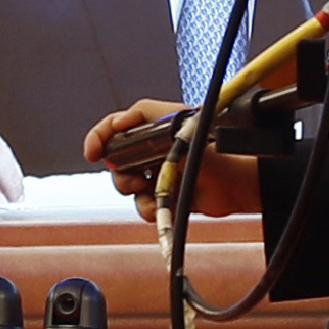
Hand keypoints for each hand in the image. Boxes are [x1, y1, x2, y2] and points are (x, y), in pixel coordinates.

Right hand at [87, 101, 260, 214]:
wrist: (236, 185)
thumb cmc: (216, 152)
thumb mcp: (179, 127)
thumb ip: (146, 119)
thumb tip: (118, 124)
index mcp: (153, 128)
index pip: (114, 128)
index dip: (98, 138)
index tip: (93, 153)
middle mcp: (152, 149)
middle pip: (116, 161)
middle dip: (121, 173)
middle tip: (136, 179)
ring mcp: (158, 173)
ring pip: (127, 187)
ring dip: (136, 194)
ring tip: (151, 192)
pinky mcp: (165, 195)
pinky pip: (144, 206)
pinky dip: (151, 208)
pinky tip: (167, 205)